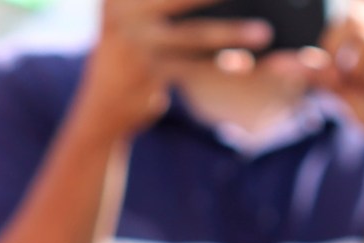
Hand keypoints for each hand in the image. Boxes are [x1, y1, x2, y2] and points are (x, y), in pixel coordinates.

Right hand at [74, 0, 276, 137]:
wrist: (100, 110)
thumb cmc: (126, 53)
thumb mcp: (125, 14)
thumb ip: (155, 2)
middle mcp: (122, 12)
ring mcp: (133, 43)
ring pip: (192, 35)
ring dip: (231, 33)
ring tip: (263, 32)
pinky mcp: (147, 74)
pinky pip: (192, 68)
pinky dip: (219, 67)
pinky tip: (243, 65)